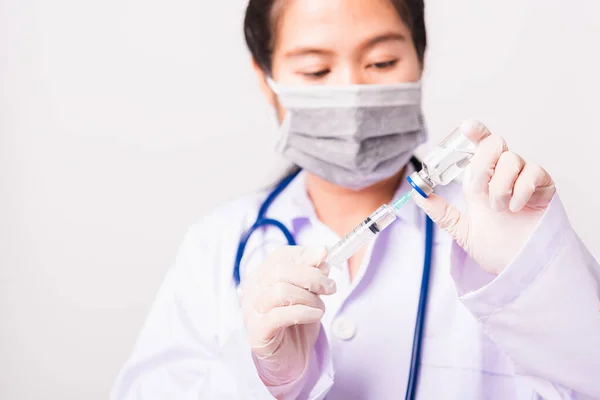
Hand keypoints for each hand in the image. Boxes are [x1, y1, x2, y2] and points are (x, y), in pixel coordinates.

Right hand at [240, 246, 335, 389]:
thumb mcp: (309, 292)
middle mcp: (252, 290)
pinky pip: (280, 315)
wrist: (291, 358)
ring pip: (280, 291)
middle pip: (280, 271)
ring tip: (320, 307)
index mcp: (262, 275)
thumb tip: (322, 252)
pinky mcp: (257, 331)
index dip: (305, 255)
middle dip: (312, 276)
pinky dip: (304, 312)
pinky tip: (315, 315)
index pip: (281, 255)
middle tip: (330, 287)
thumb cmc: (297, 322)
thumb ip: (312, 272)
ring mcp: (251, 310)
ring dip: (309, 297)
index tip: (325, 259)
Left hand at [414, 119, 555, 274]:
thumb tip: (417, 193)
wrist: (518, 268)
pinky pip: (534, 173)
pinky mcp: (545, 188)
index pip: (480, 146)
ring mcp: (524, 180)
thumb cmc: (495, 248)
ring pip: (512, 158)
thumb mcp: (460, 229)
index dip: (475, 132)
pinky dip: (520, 190)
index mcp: (483, 180)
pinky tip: (515, 208)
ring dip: (499, 185)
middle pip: (496, 143)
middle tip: (478, 189)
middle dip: (483, 161)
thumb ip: (440, 211)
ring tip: (498, 209)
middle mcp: (503, 175)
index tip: (466, 127)